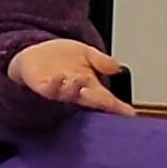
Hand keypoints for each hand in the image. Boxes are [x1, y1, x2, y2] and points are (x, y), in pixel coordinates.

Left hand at [7, 39, 135, 115]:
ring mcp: (59, 91)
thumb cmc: (61, 58)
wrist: (36, 54)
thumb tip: (117, 67)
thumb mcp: (86, 53)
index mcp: (89, 86)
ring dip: (75, 89)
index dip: (118, 106)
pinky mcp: (42, 87)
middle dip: (98, 101)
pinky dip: (55, 84)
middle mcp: (75, 92)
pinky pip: (49, 89)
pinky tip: (60, 77)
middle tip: (108, 101)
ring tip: (81, 79)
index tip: (130, 114)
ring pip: (68, 94)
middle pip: (90, 100)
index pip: (106, 99)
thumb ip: (101, 60)